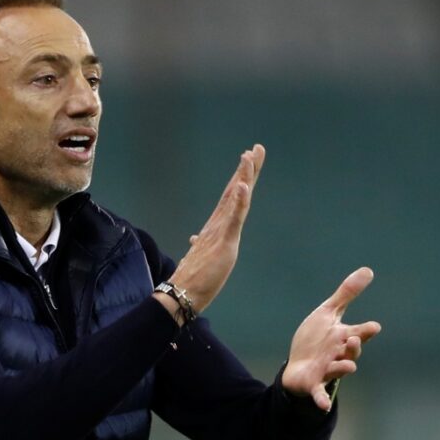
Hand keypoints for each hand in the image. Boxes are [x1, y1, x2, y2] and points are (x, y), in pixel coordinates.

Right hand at [162, 144, 264, 313]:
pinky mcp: (224, 241)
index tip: (249, 159)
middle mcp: (218, 223)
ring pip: (234, 198)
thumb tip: (195, 238)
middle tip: (257, 148)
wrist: (182, 292)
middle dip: (247, 169)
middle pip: (235, 190)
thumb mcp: (203, 257)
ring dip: (242, 177)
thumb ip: (201, 245)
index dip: (241, 178)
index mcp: (216, 227)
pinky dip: (239, 200)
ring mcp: (220, 230)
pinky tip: (243, 186)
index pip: (232, 197)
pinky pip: (234, 218)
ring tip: (249, 157)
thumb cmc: (193, 277)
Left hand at [281, 267, 381, 411]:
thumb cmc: (316, 338)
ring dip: (343, 368)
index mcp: (342, 337)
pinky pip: (320, 393)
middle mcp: (338, 354)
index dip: (366, 331)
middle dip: (354, 347)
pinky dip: (322, 399)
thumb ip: (347, 293)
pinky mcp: (314, 384)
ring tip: (347, 367)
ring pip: (339, 371)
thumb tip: (368, 270)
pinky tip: (323, 405)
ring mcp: (327, 370)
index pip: (358, 333)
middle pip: (351, 352)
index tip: (374, 327)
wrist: (298, 363)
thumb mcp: (328, 313)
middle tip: (354, 339)